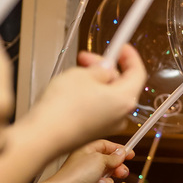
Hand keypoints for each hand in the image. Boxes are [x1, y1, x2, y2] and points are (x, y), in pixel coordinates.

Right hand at [24, 44, 145, 154]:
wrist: (44, 136)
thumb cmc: (62, 106)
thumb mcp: (82, 75)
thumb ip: (100, 69)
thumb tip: (106, 69)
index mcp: (126, 99)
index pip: (138, 74)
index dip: (130, 57)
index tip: (121, 46)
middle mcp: (122, 115)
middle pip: (122, 84)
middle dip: (105, 67)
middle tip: (85, 58)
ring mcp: (109, 125)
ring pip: (109, 96)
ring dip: (96, 81)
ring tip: (76, 73)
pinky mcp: (94, 131)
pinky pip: (99, 108)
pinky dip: (91, 96)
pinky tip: (73, 90)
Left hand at [43, 140, 133, 182]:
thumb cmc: (77, 174)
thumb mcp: (99, 160)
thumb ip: (112, 157)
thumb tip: (122, 153)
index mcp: (87, 152)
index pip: (106, 146)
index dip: (118, 150)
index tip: (131, 154)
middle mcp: (88, 164)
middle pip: (111, 165)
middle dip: (117, 170)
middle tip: (121, 173)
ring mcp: (88, 179)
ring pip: (108, 181)